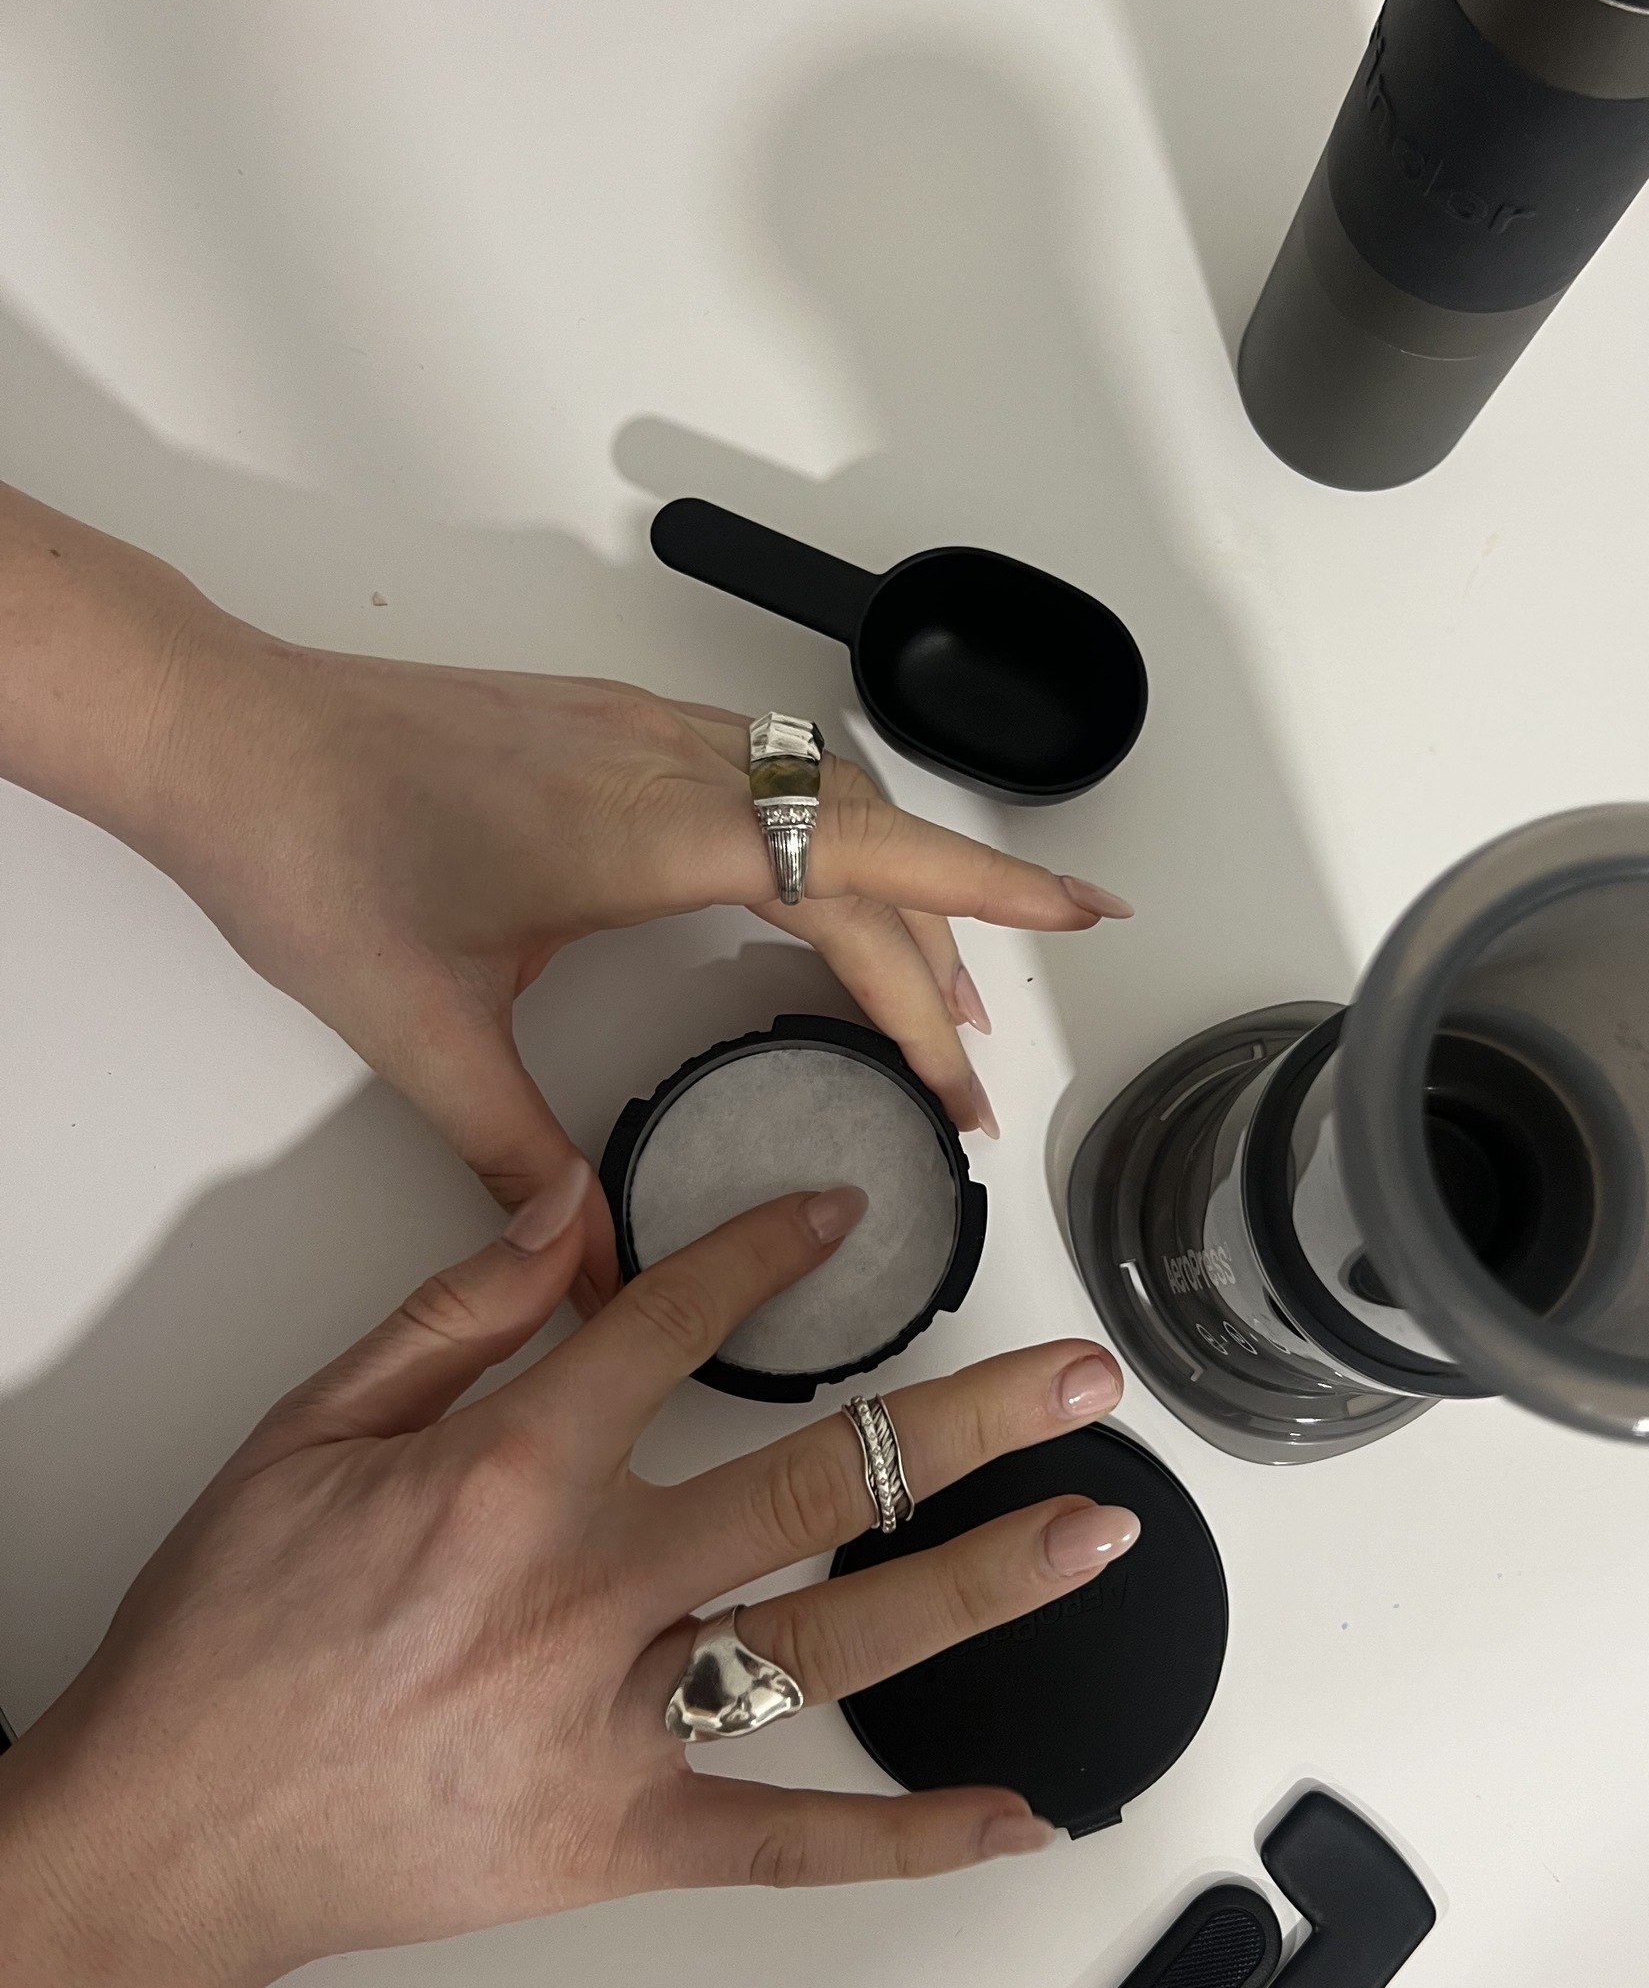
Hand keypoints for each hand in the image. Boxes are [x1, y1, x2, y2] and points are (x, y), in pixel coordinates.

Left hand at [0, 488, 1131, 1306]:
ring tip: (934, 994)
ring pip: (829, 795)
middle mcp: (667, 764)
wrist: (223, 732)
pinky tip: (824, 894)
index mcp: (650, 831)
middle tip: (978, 1069)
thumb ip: (516, 1152)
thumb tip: (588, 1263)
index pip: (861, 864)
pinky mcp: (613, 724)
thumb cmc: (310, 850)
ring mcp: (644, 731)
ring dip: (899, 887)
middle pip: (866, 844)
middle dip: (952, 946)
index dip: (986, 896)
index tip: (1085, 919)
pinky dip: (834, 837)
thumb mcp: (419, 1028)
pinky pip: (774, 768)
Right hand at [0, 1159, 1132, 1987]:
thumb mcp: (305, 1433)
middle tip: (1083, 1384)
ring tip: (1092, 1533)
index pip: (676, 1329)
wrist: (166, 1834)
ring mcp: (617, 1725)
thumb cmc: (226, 1635)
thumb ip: (450, 1317)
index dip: (769, 1257)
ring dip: (978, 1585)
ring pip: (833, 1643)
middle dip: (964, 1419)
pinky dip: (903, 1838)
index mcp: (509, 1476)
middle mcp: (587, 1593)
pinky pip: (785, 1840)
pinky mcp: (620, 1841)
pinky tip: (1013, 1817)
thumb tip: (566, 1214)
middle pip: (813, 1483)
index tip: (842, 1218)